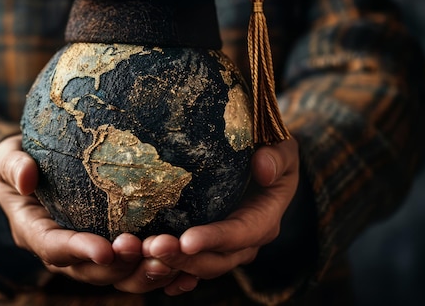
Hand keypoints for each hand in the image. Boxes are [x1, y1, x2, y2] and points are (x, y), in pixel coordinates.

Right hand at [0, 135, 179, 290]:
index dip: (79, 251)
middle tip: (148, 250)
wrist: (30, 172)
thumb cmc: (18, 161)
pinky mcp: (107, 247)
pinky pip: (131, 266)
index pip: (54, 248)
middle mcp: (61, 250)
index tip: (105, 249)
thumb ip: (13, 166)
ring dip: (142, 272)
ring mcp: (85, 252)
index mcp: (33, 230)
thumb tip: (27, 177)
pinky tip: (183, 266)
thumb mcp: (6, 158)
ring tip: (171, 259)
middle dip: (119, 266)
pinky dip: (155, 269)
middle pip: (90, 270)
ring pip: (115, 274)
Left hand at [139, 138, 299, 295]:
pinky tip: (146, 269)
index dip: (214, 239)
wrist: (263, 166)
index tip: (187, 240)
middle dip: (183, 258)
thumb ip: (277, 157)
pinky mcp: (206, 248)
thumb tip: (262, 166)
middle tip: (151, 247)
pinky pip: (188, 268)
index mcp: (264, 219)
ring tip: (141, 252)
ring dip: (170, 264)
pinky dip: (169, 274)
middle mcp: (245, 242)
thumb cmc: (271, 152)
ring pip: (198, 267)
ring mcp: (225, 250)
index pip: (240, 234)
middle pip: (215, 260)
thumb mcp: (283, 149)